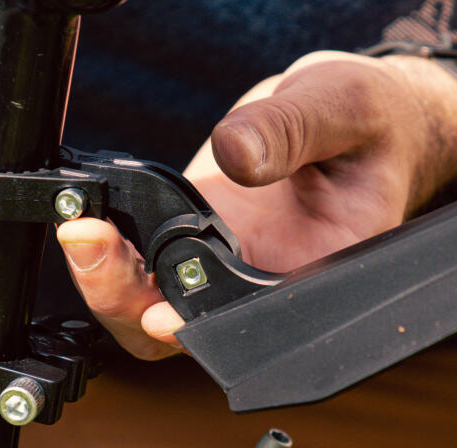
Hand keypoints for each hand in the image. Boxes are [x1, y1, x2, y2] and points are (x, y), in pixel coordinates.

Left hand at [58, 51, 456, 358]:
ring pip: (155, 310)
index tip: (160, 308)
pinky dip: (110, 251)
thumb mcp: (342, 106)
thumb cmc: (373, 122)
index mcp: (324, 270)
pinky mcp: (197, 241)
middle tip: (94, 246)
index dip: (199, 326)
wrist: (361, 119)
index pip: (254, 324)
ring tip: (83, 230)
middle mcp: (269, 284)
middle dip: (130, 304)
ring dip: (109, 281)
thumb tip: (236, 154)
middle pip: (188, 332)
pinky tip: (91, 215)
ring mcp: (228, 268)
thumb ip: (290, 129)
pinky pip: (144, 269)